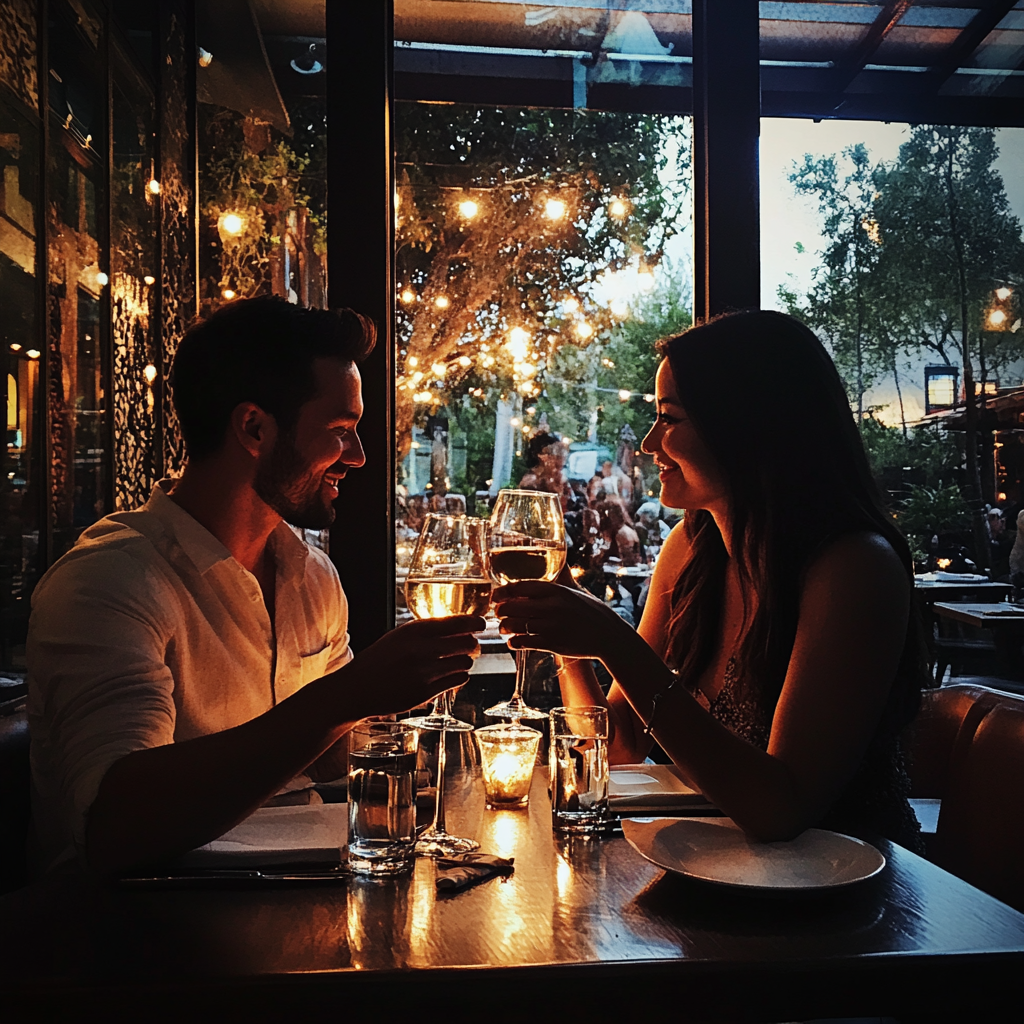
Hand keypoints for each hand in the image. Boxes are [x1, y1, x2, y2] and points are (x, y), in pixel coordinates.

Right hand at [344, 615, 485, 716]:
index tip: (481, 624)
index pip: (457, 623)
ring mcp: (424, 673)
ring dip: (464, 661)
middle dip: (473, 644)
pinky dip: (458, 676)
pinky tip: (449, 675)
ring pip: (465, 662)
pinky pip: (458, 680)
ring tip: (455, 661)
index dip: (475, 623)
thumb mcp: (401, 636)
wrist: (358, 688)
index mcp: (414, 631)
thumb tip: (462, 626)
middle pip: (467, 643)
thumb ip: (428, 630)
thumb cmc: (381, 659)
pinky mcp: (426, 693)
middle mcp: (420, 650)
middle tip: (471, 646)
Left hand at [491, 581, 623, 659]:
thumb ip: (558, 582)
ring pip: (516, 625)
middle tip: (498, 613)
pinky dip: (514, 643)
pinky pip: (525, 642)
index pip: (520, 587)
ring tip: (503, 628)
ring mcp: (552, 626)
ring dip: (504, 627)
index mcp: (556, 590)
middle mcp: (552, 607)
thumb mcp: (575, 591)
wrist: (609, 635)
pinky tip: (513, 642)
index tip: (495, 596)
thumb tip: (551, 565)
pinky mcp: (553, 644)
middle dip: (500, 610)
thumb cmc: (590, 611)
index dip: (502, 592)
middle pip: (513, 606)